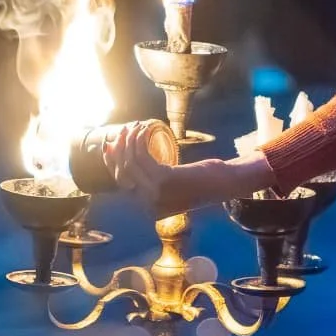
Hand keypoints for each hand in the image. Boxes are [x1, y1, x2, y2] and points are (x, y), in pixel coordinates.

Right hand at [102, 123, 272, 215]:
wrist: (225, 184)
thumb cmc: (203, 180)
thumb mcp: (174, 183)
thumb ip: (154, 179)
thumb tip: (134, 160)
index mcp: (149, 208)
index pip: (121, 183)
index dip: (112, 162)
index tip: (110, 145)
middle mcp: (148, 205)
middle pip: (122, 172)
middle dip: (119, 148)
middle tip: (123, 131)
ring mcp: (155, 194)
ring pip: (130, 163)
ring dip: (129, 140)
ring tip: (135, 126)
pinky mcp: (164, 180)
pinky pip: (142, 157)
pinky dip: (140, 140)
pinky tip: (145, 129)